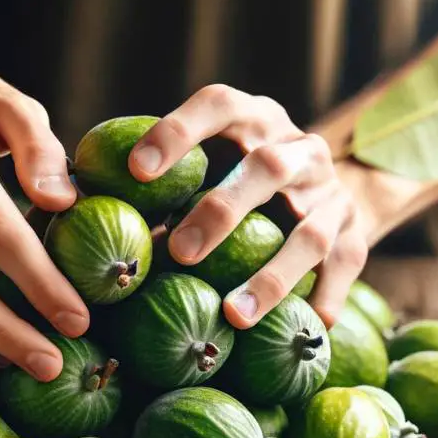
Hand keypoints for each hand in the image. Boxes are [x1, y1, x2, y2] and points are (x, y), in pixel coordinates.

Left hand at [129, 84, 372, 328]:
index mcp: (256, 120)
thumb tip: (79, 215)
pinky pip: (343, 274)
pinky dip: (322, 302)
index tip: (137, 169)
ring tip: (234, 315)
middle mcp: (301, 150)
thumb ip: (166, 184)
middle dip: (222, 211)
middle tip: (180, 253)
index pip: (219, 105)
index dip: (179, 131)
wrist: (337, 190)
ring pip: (308, 233)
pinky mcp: (358, 238)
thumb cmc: (243, 182)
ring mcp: (334, 196)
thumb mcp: (216, 164)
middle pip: (267, 168)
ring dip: (271, 277)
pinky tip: (300, 332)